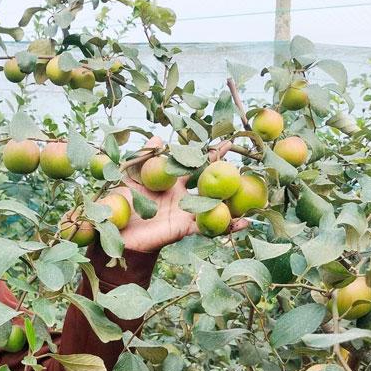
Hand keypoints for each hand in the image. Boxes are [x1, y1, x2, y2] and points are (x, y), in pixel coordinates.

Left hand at [111, 139, 248, 252]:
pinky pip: (208, 227)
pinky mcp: (184, 228)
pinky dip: (227, 226)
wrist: (116, 233)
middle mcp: (182, 195)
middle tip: (244, 156)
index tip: (226, 141)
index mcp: (170, 181)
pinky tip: (244, 222)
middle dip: (226, 168)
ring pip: (214, 203)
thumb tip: (157, 137)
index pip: (193, 164)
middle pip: (208, 179)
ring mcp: (185, 212)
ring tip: (255, 189)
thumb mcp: (128, 177)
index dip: (208, 153)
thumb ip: (142, 158)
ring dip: (233, 197)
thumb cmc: (120, 203)